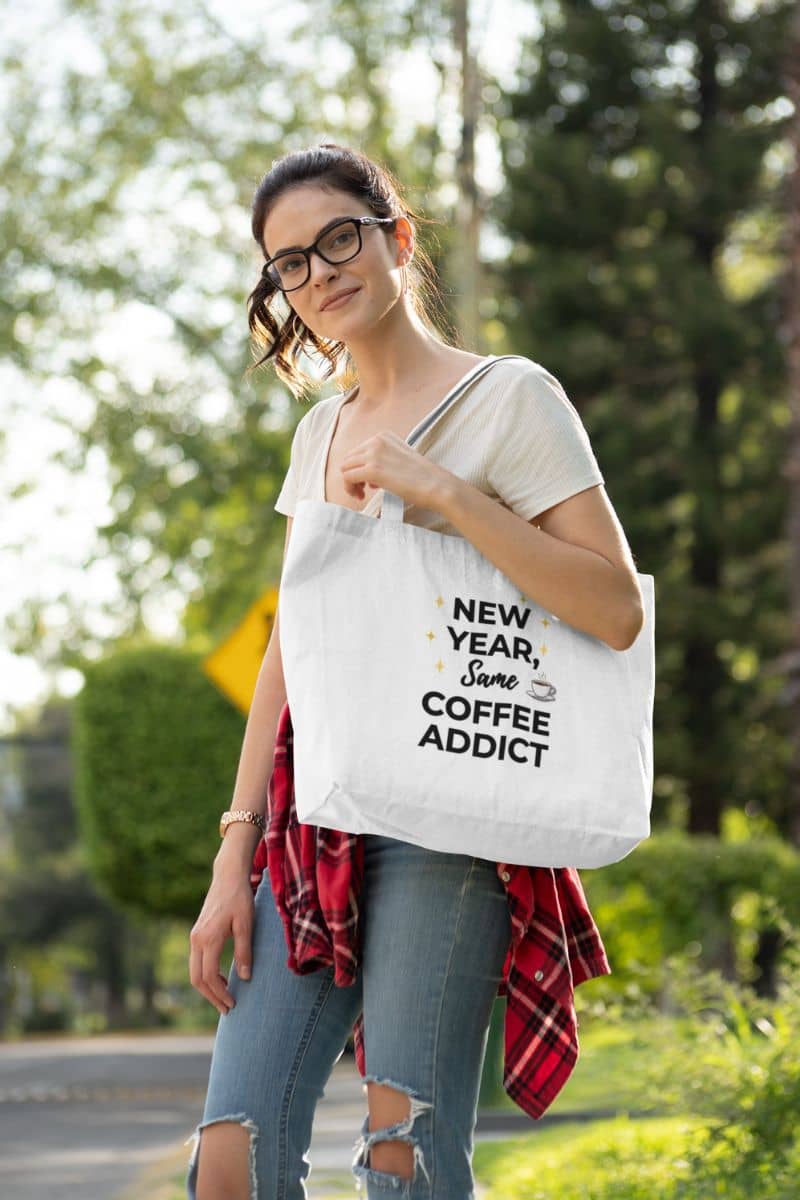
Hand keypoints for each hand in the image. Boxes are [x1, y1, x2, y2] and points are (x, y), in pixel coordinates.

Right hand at [189, 868, 254, 1015]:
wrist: (228, 876)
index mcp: (208, 939)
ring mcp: (195, 936)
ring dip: (208, 987)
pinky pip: (197, 961)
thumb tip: (245, 978)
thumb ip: (244, 951)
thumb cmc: (240, 898)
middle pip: (196, 979)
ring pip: (194, 971)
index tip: (233, 1004)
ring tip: (225, 997)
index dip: (220, 994)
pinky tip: (223, 977)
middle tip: (228, 1008)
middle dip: (211, 996)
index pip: (209, 977)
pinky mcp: (197, 933)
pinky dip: (207, 974)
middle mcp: (196, 940)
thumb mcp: (246, 925)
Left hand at [339, 430, 450, 508]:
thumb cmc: (422, 477)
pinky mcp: (372, 469)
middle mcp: (376, 441)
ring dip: (350, 483)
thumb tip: (366, 475)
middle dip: (352, 475)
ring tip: (361, 494)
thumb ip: (381, 461)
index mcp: (383, 436)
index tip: (369, 483)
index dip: (359, 468)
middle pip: (348, 459)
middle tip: (363, 491)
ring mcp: (374, 454)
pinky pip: (347, 478)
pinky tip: (361, 496)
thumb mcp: (399, 459)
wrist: (436, 485)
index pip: (357, 452)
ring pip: (345, 468)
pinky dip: (350, 488)